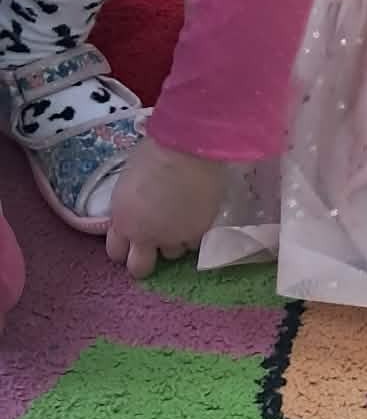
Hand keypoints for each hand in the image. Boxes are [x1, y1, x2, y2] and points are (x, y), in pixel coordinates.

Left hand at [106, 137, 226, 280]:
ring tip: (182, 219)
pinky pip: (195, 241)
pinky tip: (198, 213)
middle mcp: (144, 236)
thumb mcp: (130, 180)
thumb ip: (131, 202)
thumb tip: (138, 207)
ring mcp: (173, 238)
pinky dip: (195, 232)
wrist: (187, 151)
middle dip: (144, 260)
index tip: (132, 238)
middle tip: (154, 243)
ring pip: (173, 254)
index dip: (123, 248)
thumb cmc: (154, 151)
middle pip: (140, 268)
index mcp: (122, 219)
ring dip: (175, 241)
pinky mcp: (198, 233)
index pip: (115, 251)